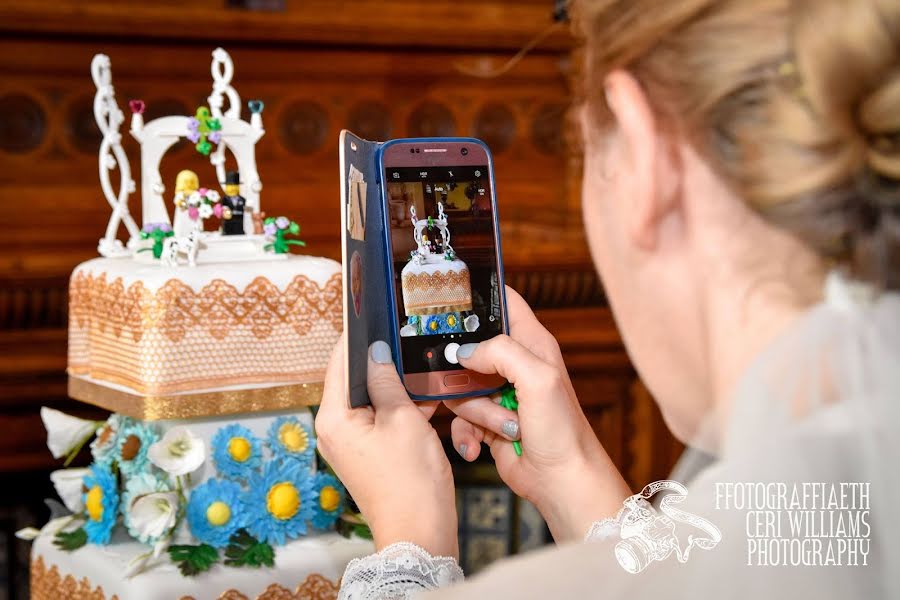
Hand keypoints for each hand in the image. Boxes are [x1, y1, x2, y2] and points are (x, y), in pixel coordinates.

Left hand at [316, 336, 458, 557]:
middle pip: (355, 378)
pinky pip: (380, 418)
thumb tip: (377, 351)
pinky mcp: (367, 452)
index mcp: (334, 417)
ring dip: (395, 386)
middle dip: (382, 361)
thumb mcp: (404, 419)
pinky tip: (424, 401)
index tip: (374, 313)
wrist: (419, 534)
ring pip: (372, 397)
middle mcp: (334, 428)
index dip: (358, 336)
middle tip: (406, 340)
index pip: (339, 361)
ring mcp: (349, 442)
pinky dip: (399, 408)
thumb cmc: (411, 482)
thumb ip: (387, 380)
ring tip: (419, 371)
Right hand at [444, 287, 630, 541]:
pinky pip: (459, 419)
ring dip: (472, 411)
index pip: (503, 302)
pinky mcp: (487, 421)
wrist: (562, 481)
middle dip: (463, 374)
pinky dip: (464, 434)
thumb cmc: (564, 432)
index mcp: (531, 344)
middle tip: (474, 388)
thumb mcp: (538, 380)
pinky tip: (477, 446)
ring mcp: (498, 394)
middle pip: (468, 349)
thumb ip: (501, 352)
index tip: (448, 299)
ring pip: (458, 387)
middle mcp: (514, 365)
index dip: (477, 295)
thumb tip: (466, 351)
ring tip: (501, 425)